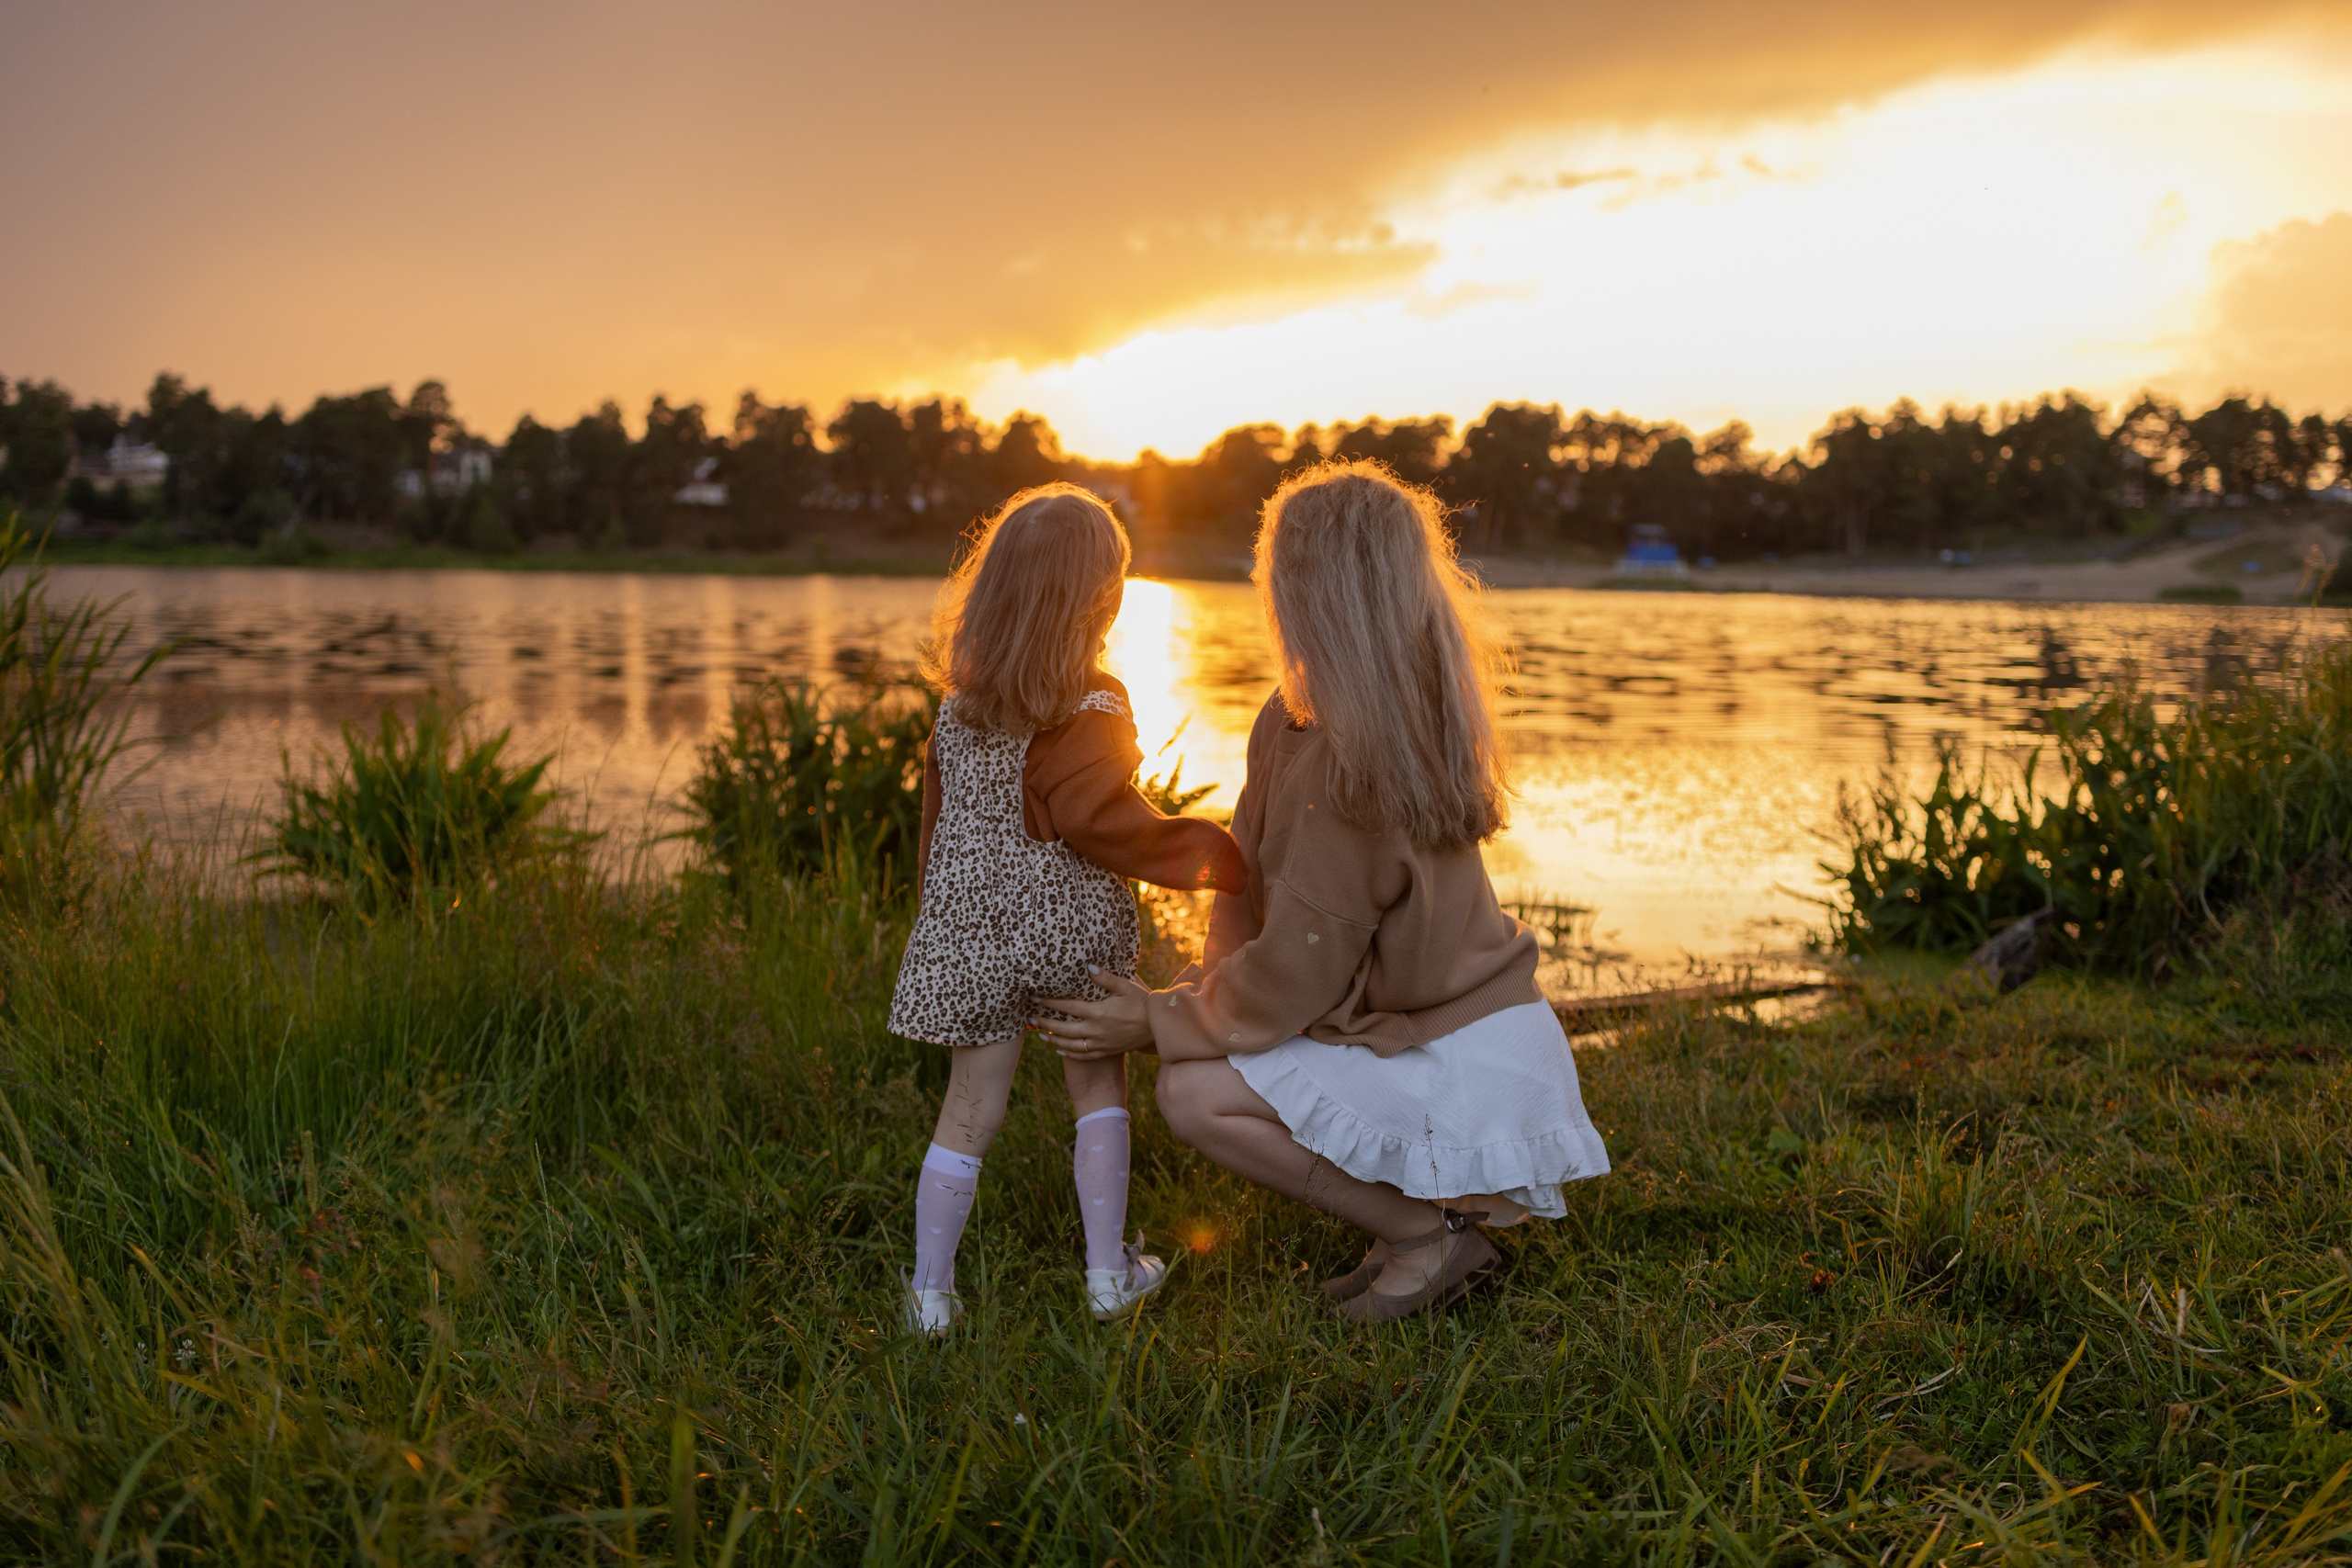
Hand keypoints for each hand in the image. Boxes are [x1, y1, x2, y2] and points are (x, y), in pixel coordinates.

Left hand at [1033, 970, 1154, 1060]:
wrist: (1160, 1027)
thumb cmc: (1143, 1003)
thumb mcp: (1126, 987)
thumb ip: (1105, 978)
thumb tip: (1087, 967)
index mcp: (1098, 1012)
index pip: (1067, 1007)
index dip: (1050, 1003)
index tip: (1035, 998)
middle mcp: (1096, 1030)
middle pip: (1063, 1028)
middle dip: (1045, 1022)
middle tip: (1030, 1017)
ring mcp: (1101, 1043)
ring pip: (1071, 1044)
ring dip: (1053, 1039)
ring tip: (1039, 1034)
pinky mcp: (1107, 1051)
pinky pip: (1084, 1055)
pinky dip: (1069, 1053)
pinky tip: (1059, 1050)